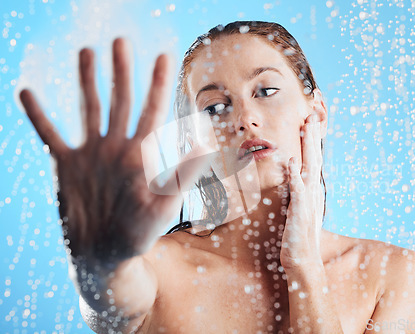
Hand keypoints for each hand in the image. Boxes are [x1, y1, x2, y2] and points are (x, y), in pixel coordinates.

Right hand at [20, 39, 210, 266]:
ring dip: (87, 80)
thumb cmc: (138, 234)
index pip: (153, 110)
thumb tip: (208, 145)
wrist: (102, 254)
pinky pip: (49, 134)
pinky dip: (38, 115)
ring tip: (87, 51)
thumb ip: (184, 174)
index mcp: (140, 154)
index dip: (159, 83)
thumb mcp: (165, 204)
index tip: (165, 56)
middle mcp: (116, 147)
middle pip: (120, 100)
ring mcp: (91, 153)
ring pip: (88, 108)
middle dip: (122, 71)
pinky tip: (27, 92)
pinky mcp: (66, 164)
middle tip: (122, 41)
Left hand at [280, 114, 324, 270]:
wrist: (303, 258)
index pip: (313, 160)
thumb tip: (295, 174)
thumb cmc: (298, 234)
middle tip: (312, 115)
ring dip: (308, 148)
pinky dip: (296, 175)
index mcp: (312, 190)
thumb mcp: (299, 207)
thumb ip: (298, 190)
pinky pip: (298, 190)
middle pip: (314, 158)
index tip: (309, 122)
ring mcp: (308, 200)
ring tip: (306, 129)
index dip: (312, 141)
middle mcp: (313, 191)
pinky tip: (293, 162)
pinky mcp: (300, 211)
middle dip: (312, 136)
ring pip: (309, 168)